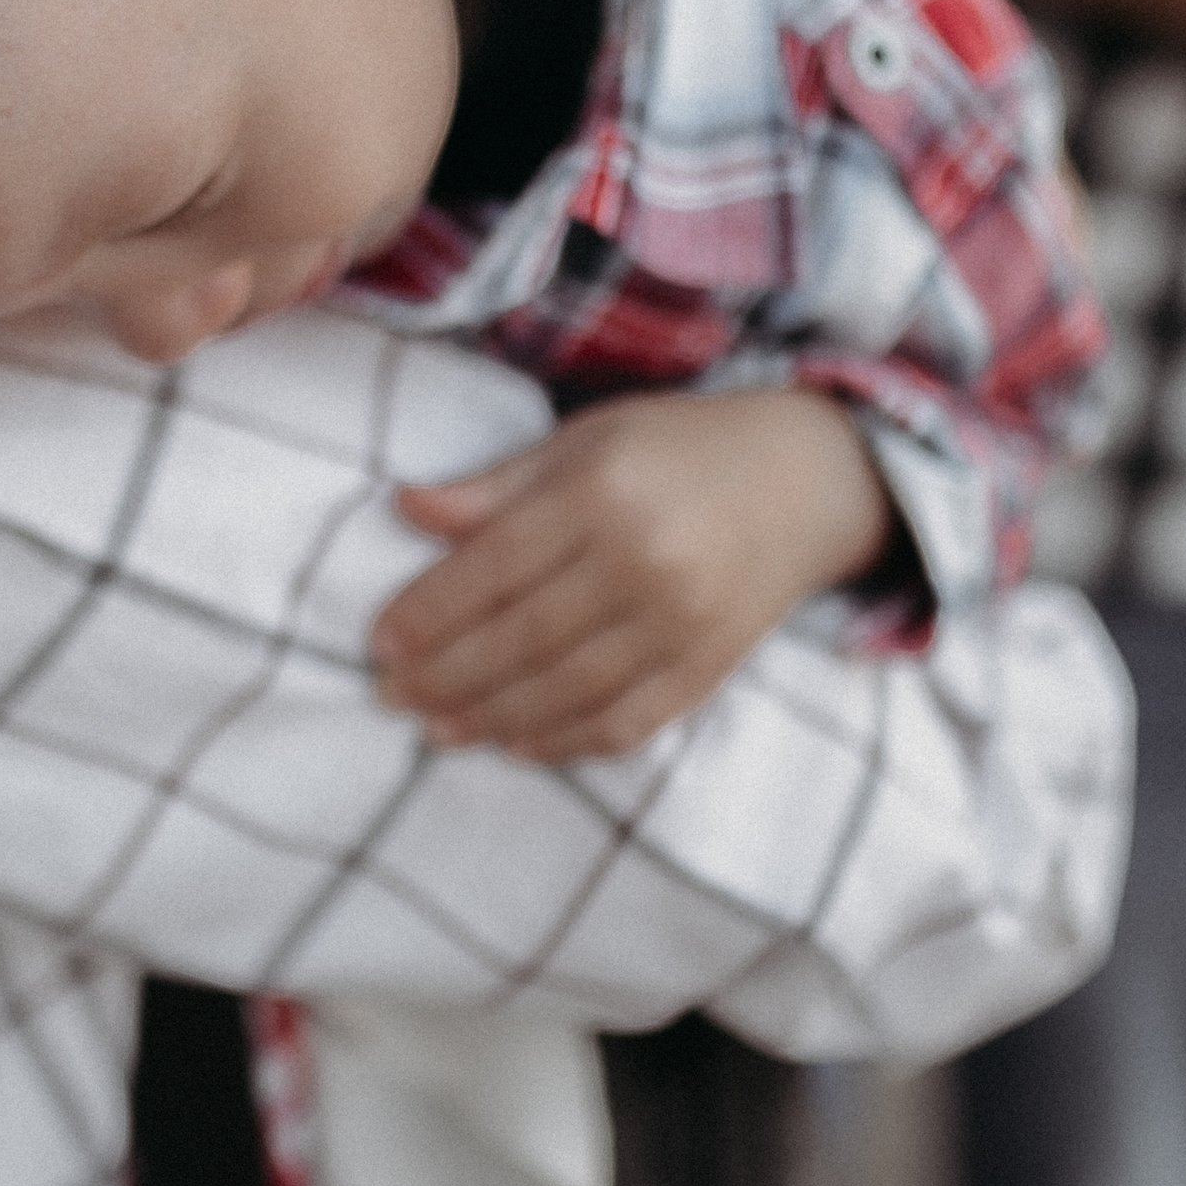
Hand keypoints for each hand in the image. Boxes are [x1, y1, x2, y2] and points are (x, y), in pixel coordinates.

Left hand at [371, 387, 897, 762]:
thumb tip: (406, 507)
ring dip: (490, 718)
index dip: (428, 612)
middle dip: (445, 677)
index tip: (378, 643)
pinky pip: (626, 723)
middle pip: (522, 638)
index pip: (493, 566)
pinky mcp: (708, 668)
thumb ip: (498, 484)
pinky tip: (515, 744)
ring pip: (566, 691)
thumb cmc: (676, 450)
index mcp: (602, 492)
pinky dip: (564, 742)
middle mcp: (644, 561)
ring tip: (436, 728)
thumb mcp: (586, 440)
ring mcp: (681, 623)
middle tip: (391, 697)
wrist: (806, 482)